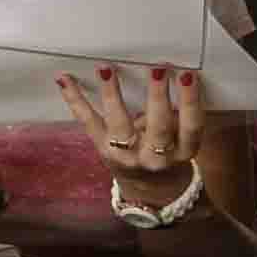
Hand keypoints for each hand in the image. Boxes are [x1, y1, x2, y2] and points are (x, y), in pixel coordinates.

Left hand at [58, 65, 201, 210]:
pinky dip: (75, 99)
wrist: (148, 187)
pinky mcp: (101, 148)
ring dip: (112, 93)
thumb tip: (162, 77)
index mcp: (182, 151)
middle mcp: (155, 157)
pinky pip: (88, 121)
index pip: (191, 126)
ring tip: (107, 69)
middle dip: (157, 96)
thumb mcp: (181, 138)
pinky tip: (65, 80)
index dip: (190, 101)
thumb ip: (175, 115)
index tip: (186, 75)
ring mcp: (126, 155)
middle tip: (157, 69)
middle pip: (158, 128)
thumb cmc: (167, 150)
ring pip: (119, 124)